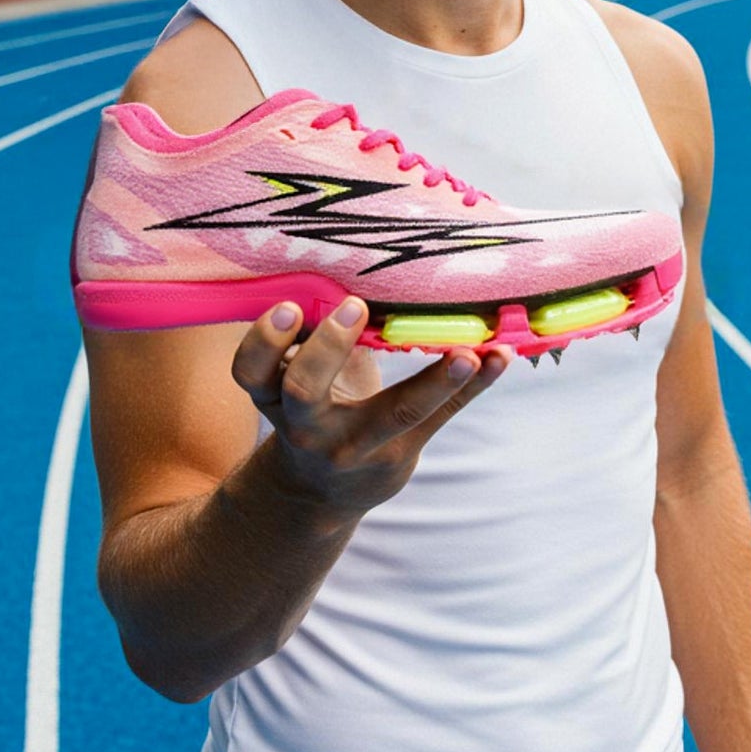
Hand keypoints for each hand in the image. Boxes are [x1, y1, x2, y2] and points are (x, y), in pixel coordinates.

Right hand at [231, 296, 510, 517]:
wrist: (320, 492)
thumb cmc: (313, 408)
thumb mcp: (297, 377)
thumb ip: (312, 336)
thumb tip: (347, 259)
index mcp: (275, 396)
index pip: (251, 372)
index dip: (265, 342)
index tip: (291, 307)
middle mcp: (308, 426)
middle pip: (305, 391)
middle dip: (328, 348)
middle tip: (355, 305)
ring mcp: (357, 445)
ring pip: (394, 413)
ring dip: (433, 379)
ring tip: (466, 351)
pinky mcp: (400, 453)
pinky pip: (440, 416)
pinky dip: (473, 383)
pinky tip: (498, 359)